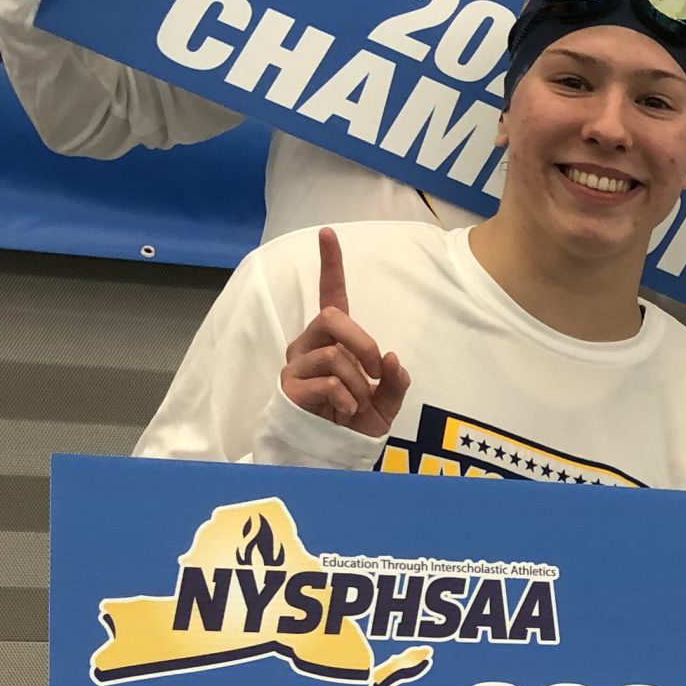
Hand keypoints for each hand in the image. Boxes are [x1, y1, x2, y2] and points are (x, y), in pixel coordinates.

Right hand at [278, 228, 410, 434]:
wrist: (334, 453)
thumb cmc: (356, 421)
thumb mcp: (387, 401)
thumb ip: (395, 380)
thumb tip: (392, 358)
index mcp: (333, 340)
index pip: (330, 295)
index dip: (330, 264)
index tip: (327, 233)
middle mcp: (309, 345)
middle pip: (332, 317)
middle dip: (363, 343)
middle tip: (374, 370)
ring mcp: (296, 365)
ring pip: (334, 355)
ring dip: (358, 383)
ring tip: (356, 403)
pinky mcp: (290, 388)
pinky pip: (329, 382)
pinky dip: (348, 399)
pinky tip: (344, 412)